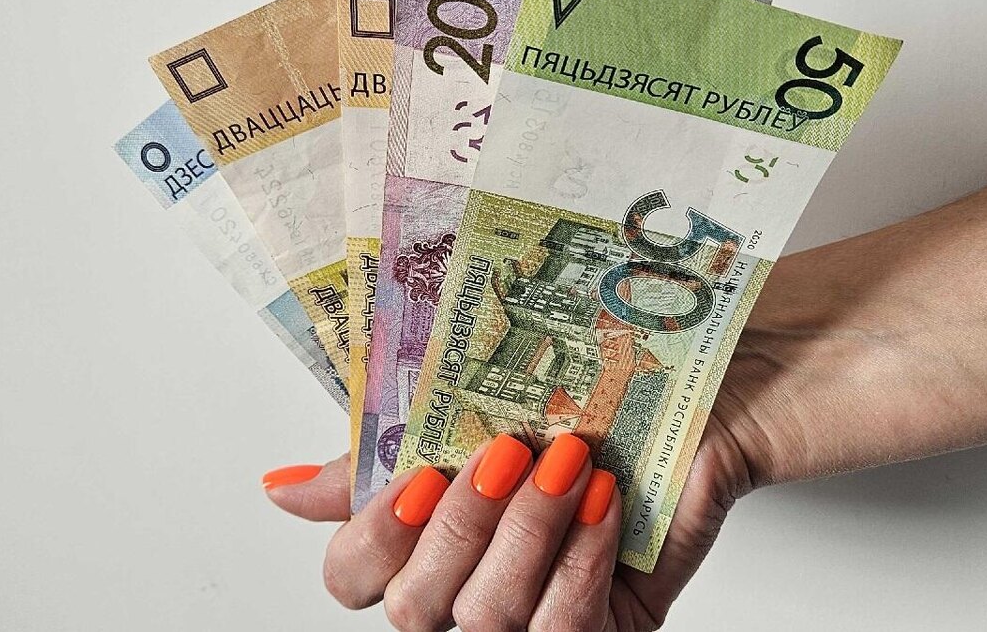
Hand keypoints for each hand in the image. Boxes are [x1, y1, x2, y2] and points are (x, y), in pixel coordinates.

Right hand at [264, 422, 754, 630]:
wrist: (705, 379)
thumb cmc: (592, 382)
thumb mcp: (472, 407)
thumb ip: (377, 457)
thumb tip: (280, 491)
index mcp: (431, 534)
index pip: (353, 579)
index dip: (375, 537)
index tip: (423, 472)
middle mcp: (475, 583)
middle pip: (413, 610)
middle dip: (460, 527)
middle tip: (504, 453)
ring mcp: (538, 612)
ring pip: (490, 624)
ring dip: (526, 535)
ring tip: (563, 462)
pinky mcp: (607, 627)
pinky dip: (580, 563)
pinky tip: (598, 502)